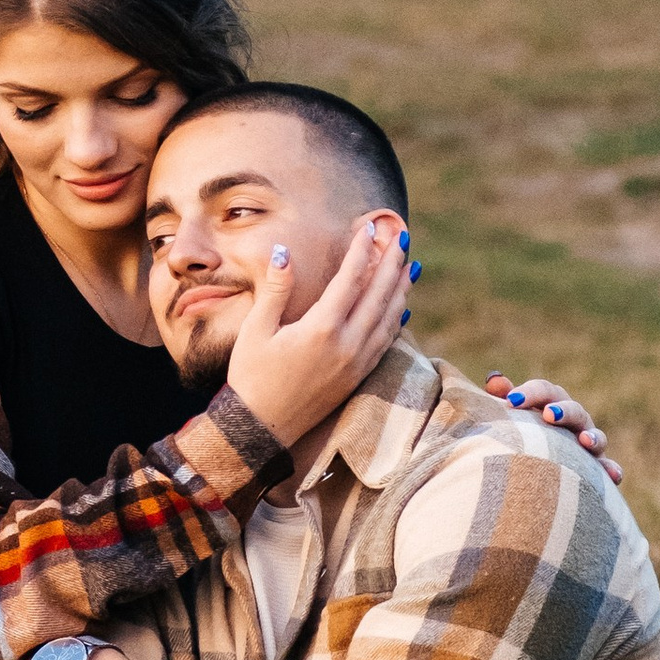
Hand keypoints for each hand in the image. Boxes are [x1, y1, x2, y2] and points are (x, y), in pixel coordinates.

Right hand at [223, 213, 417, 454]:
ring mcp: (356, 363)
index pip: (350, 280)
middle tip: (400, 237)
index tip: (369, 229)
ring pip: (388, 319)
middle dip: (390, 263)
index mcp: (321, 329)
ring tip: (408, 264)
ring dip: (399, 289)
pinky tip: (401, 308)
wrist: (261, 430)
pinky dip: (395, 320)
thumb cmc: (251, 377)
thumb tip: (283, 251)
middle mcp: (346, 345)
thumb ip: (274, 289)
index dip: (361, 252)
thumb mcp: (255, 330)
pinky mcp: (357, 378)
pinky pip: (385, 343)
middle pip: (378, 295)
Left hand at [485, 371, 622, 485]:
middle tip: (549, 415)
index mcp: (551, 404)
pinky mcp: (596, 469)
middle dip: (563, 410)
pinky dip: (612, 470)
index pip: (545, 392)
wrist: (533, 469)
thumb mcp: (511, 417)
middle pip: (574, 409)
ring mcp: (587, 443)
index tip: (512, 400)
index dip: (531, 393)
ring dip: (593, 436)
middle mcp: (573, 421)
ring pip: (596, 436)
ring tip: (584, 441)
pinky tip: (612, 475)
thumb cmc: (520, 435)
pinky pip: (608, 468)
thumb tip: (494, 379)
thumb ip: (505, 397)